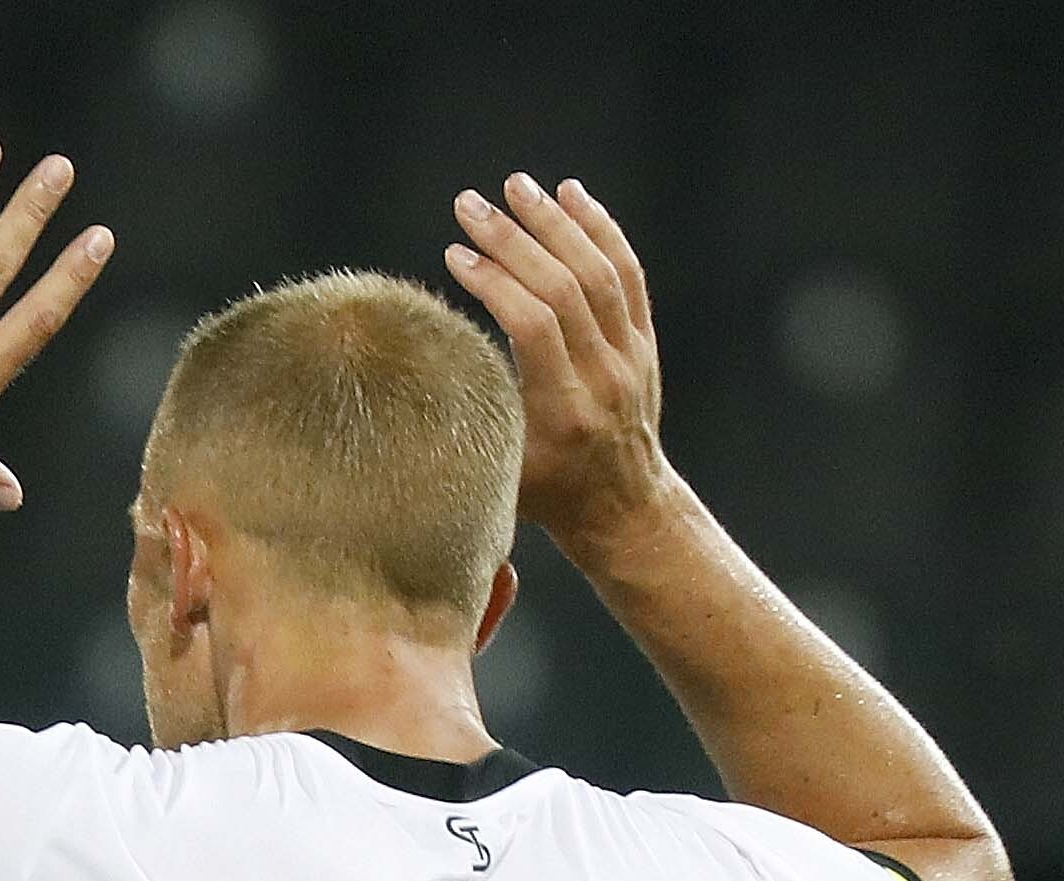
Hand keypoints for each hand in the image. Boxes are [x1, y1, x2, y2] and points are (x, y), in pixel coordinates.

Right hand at [447, 175, 669, 559]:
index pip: (532, 324)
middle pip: (563, 286)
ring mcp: (630, 357)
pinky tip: (570, 196)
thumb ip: (473, 419)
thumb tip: (420, 364)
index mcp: (563, 413)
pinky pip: (627, 272)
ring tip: (516, 187)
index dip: (493, 281)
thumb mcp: (500, 472)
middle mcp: (602, 379)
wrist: (621, 510)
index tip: (456, 254)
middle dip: (514, 238)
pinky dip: (599, 229)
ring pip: (597, 270)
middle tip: (472, 204)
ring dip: (554, 221)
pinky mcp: (644, 342)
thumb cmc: (545, 498)